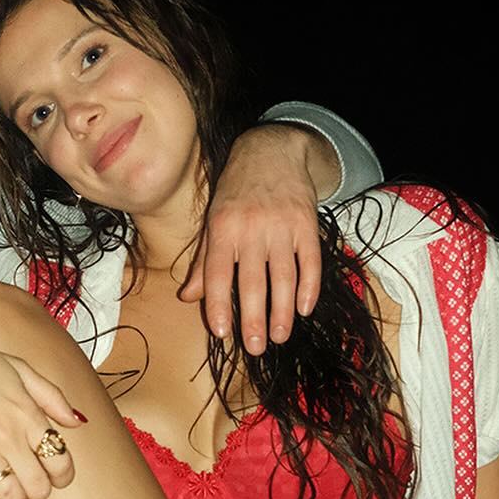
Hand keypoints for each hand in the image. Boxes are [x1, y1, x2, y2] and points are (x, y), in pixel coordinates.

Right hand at [0, 327, 85, 498]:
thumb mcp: (17, 367)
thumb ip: (52, 395)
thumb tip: (79, 422)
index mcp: (28, 413)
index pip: (60, 457)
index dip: (63, 474)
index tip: (58, 478)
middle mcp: (9, 437)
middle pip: (39, 484)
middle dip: (40, 492)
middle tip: (33, 490)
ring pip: (12, 497)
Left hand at [180, 125, 323, 353]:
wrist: (271, 151)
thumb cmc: (236, 192)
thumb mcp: (213, 221)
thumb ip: (204, 262)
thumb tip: (188, 298)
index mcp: (222, 229)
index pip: (218, 274)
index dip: (218, 305)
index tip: (222, 333)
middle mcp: (251, 228)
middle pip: (253, 281)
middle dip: (254, 318)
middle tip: (255, 347)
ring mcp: (282, 226)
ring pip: (284, 277)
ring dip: (282, 311)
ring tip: (279, 337)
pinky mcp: (307, 224)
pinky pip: (310, 262)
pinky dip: (308, 288)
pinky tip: (303, 309)